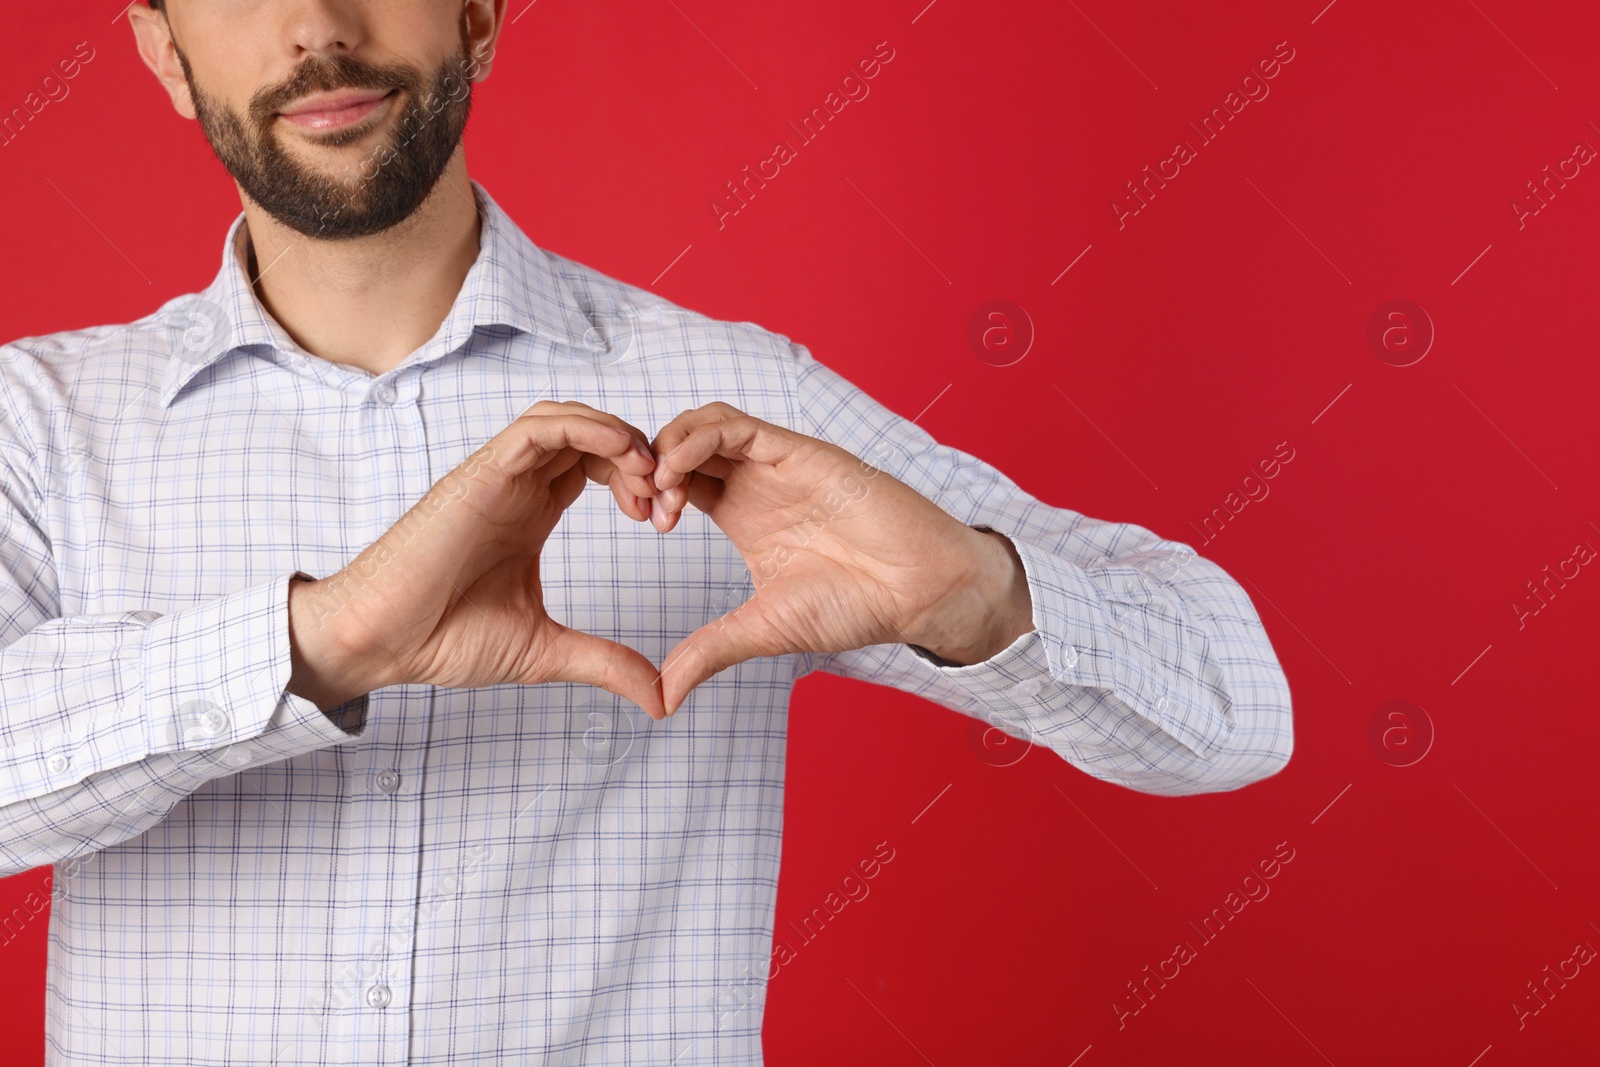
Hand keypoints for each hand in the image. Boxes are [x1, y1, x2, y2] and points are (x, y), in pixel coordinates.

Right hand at [287, 401, 666, 717]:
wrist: (380, 641)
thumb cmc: (443, 639)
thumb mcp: (545, 651)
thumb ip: (604, 663)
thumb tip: (659, 699)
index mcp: (530, 513)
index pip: (596, 467)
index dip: (639, 481)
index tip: (663, 522)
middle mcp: (516, 487)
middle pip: (590, 438)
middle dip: (639, 457)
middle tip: (665, 501)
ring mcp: (497, 476)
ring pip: (567, 420)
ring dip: (617, 436)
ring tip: (648, 476)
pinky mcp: (479, 474)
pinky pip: (537, 428)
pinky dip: (584, 427)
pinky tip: (621, 449)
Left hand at [648, 403, 1032, 715]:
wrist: (917, 589)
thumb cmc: (854, 604)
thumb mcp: (763, 629)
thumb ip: (710, 652)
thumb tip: (661, 697)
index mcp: (740, 514)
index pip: (676, 481)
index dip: (648, 493)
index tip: (645, 526)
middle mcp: (754, 482)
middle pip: (681, 445)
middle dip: (649, 465)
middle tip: (642, 505)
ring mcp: (775, 463)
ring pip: (702, 425)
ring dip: (668, 447)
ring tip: (660, 489)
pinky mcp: (797, 451)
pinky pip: (735, 426)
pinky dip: (697, 438)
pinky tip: (678, 470)